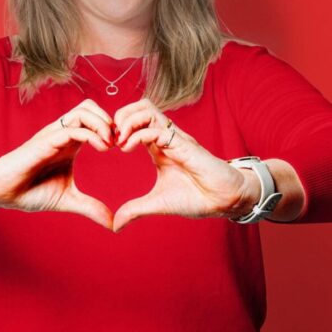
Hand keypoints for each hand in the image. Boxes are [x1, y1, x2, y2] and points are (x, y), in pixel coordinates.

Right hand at [0, 98, 114, 229]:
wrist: (3, 192)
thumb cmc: (31, 191)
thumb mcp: (68, 200)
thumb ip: (90, 207)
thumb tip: (112, 223)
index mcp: (70, 142)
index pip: (95, 118)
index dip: (113, 127)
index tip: (125, 146)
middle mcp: (63, 134)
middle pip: (91, 107)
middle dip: (110, 120)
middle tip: (120, 143)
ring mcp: (53, 135)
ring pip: (83, 111)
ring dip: (102, 123)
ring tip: (111, 144)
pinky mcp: (44, 142)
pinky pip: (70, 129)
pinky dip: (90, 134)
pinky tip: (101, 148)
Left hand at [110, 98, 255, 231]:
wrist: (224, 201)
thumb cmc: (197, 197)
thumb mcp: (158, 204)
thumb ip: (136, 209)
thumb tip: (116, 224)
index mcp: (159, 146)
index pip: (136, 120)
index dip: (118, 128)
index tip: (107, 146)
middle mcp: (166, 136)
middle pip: (140, 106)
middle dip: (120, 116)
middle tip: (110, 139)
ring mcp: (175, 138)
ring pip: (147, 109)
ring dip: (128, 120)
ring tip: (119, 141)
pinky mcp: (184, 144)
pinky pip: (157, 129)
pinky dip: (137, 135)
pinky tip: (128, 148)